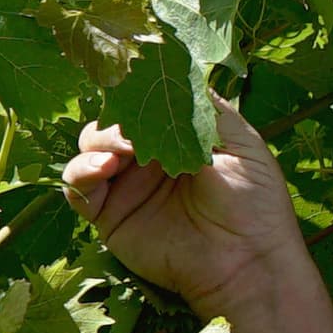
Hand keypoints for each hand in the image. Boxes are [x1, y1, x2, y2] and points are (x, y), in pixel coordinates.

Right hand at [63, 94, 318, 330]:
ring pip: (88, 147)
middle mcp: (147, 156)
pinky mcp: (108, 215)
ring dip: (98, 141)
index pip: (145, 101)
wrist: (246, 263)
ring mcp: (125, 184)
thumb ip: (207, 109)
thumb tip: (178, 68)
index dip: (137, 90)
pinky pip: (77, 187)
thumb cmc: (255, 204)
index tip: (137, 82)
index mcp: (178, 135)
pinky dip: (80, 173)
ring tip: (123, 152)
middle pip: (111, 120)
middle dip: (117, 116)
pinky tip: (103, 169)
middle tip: (135, 128)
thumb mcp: (242, 145)